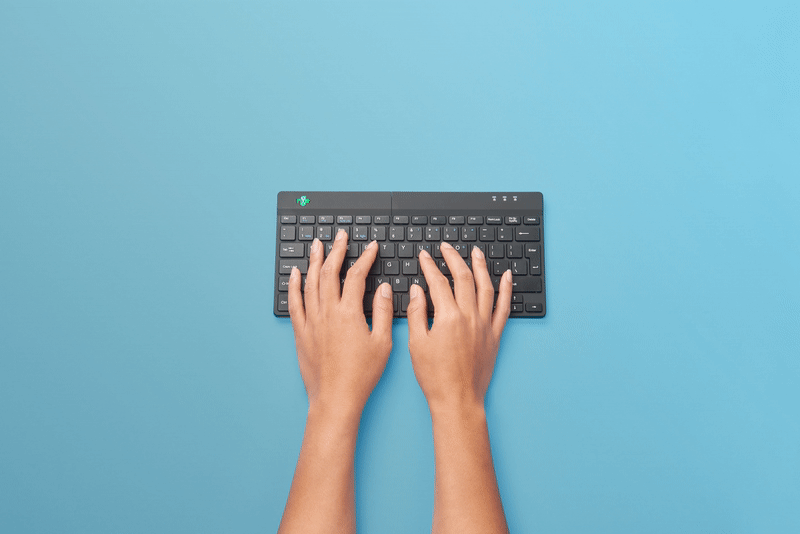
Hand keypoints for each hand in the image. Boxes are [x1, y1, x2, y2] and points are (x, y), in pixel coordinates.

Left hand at [288, 230, 393, 414]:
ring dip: (315, 261)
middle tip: (340, 236)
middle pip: (330, 272)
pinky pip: (295, 302)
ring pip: (311, 282)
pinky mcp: (301, 332)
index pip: (357, 276)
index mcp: (349, 313)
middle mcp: (327, 313)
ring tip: (318, 245)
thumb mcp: (382, 343)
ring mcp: (312, 321)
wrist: (336, 398)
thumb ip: (381, 311)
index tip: (371, 247)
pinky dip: (294, 285)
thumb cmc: (361, 375)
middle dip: (336, 250)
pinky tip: (296, 273)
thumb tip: (382, 288)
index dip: (365, 258)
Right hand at [406, 242, 511, 413]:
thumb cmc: (435, 377)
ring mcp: (485, 325)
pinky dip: (507, 289)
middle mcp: (470, 317)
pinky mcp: (495, 335)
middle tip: (446, 247)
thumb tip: (418, 289)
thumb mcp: (416, 344)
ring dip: (480, 266)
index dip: (429, 266)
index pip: (438, 282)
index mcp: (448, 318)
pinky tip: (507, 276)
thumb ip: (417, 313)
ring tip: (475, 252)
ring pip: (486, 287)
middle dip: (453, 258)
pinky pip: (504, 307)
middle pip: (463, 278)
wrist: (458, 400)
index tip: (424, 256)